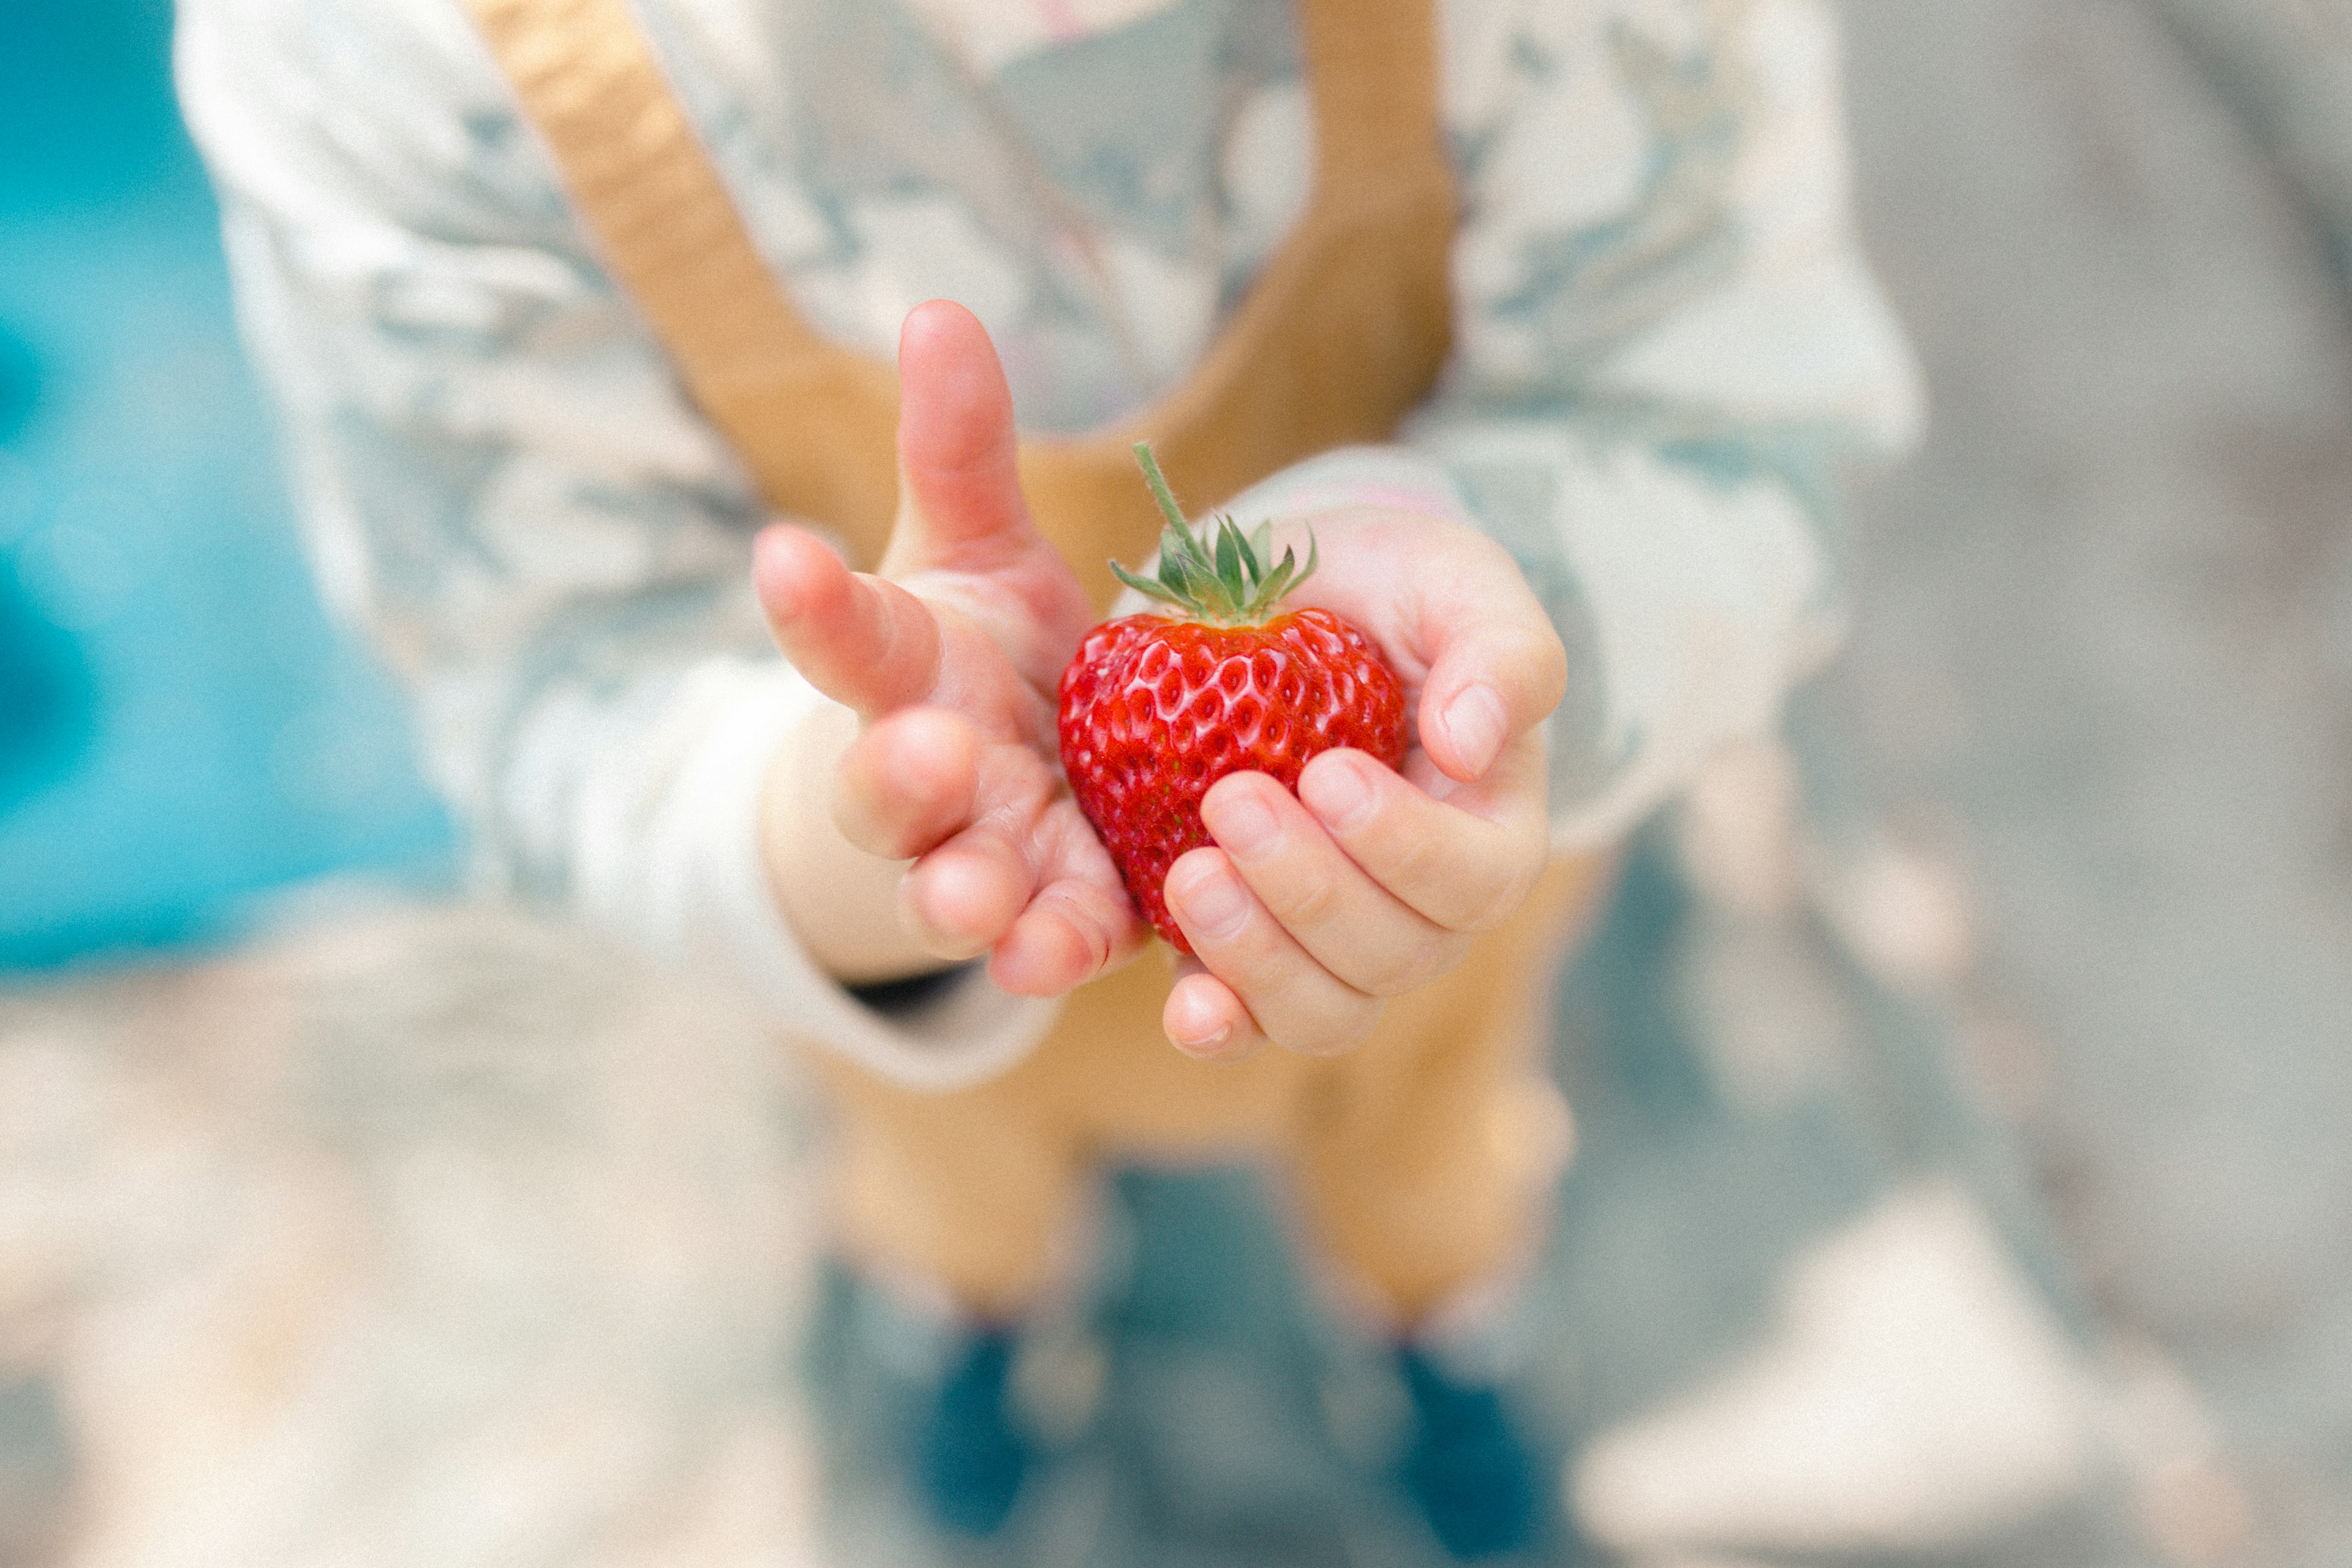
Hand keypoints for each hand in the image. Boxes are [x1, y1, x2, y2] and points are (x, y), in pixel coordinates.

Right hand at [754, 300, 1147, 996]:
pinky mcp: (1062, 912)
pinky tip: (1058, 960)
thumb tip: (938, 309)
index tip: (782, 552)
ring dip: (962, 893)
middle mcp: (924, 776)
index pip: (840, 632)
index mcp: (899, 673)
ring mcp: (983, 855)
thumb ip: (960, 450)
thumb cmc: (990, 653)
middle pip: (884, 785)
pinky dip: (1054, 952)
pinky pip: (1052, 941)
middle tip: (918, 752)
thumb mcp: (981, 548)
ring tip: (974, 899)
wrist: (1038, 782)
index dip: (811, 600)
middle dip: (894, 773)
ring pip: (952, 883)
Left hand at [1159, 505, 1566, 1059]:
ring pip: (1322, 1010)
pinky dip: (1216, 1022)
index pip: (1472, 880)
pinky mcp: (1248, 950)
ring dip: (1256, 958)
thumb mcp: (1455, 581)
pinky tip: (1182, 999)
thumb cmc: (1390, 591)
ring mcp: (1333, 945)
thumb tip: (1475, 746)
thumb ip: (1498, 651)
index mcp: (1490, 831)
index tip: (1328, 772)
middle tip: (1230, 801)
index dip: (1404, 845)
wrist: (1281, 599)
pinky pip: (1245, 1025)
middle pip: (1391, 956)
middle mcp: (1421, 911)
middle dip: (1310, 890)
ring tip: (1189, 875)